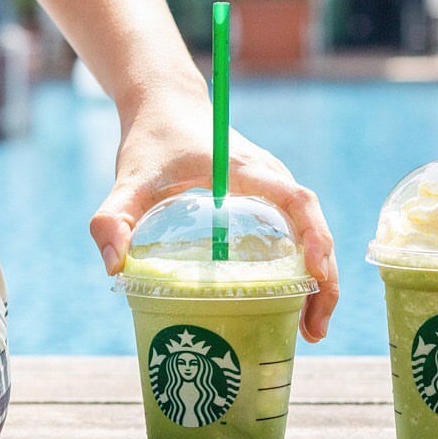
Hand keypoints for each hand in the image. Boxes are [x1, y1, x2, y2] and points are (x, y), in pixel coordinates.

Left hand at [89, 91, 338, 342]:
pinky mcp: (267, 201)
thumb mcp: (128, 178)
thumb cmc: (152, 141)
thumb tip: (115, 268)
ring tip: (311, 330)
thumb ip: (113, 217)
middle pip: (315, 226)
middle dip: (324, 278)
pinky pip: (298, 234)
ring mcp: (273, 190)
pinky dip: (304, 269)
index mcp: (247, 169)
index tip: (315, 274)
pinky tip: (295, 305)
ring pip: (313, 234)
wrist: (167, 107)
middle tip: (314, 329)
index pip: (296, 200)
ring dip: (320, 280)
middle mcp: (271, 179)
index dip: (313, 235)